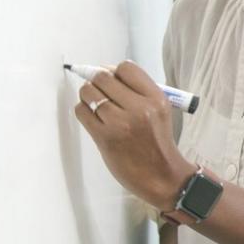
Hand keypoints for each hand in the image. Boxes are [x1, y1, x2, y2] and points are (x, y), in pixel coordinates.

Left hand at [74, 60, 195, 210]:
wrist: (161, 176)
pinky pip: (81, 111)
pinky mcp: (104, 137)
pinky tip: (92, 118)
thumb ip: (138, 92)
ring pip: (89, 92)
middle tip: (99, 91)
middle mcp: (139, 108)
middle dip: (96, 81)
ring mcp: (120, 123)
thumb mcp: (160, 112)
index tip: (112, 80)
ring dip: (87, 95)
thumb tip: (106, 72)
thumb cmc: (157, 142)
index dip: (114, 70)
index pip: (126, 68)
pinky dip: (83, 110)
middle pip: (103, 77)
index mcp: (156, 99)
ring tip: (95, 105)